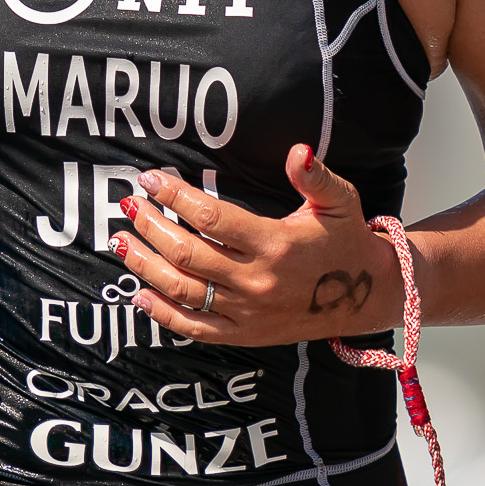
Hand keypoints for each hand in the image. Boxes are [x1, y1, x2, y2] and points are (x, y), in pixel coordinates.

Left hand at [115, 146, 403, 347]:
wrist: (364, 295)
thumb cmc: (346, 240)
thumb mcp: (340, 201)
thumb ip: (316, 176)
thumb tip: (298, 150)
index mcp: (276, 243)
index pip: (212, 217)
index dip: (176, 196)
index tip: (151, 180)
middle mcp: (257, 280)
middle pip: (189, 253)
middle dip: (151, 226)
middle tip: (129, 205)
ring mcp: (248, 312)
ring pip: (183, 290)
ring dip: (146, 266)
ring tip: (120, 242)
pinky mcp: (244, 334)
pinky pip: (195, 328)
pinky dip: (163, 314)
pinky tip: (139, 294)